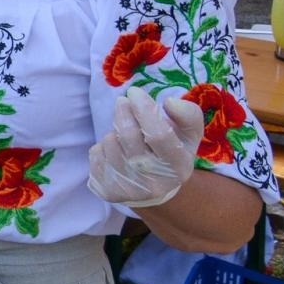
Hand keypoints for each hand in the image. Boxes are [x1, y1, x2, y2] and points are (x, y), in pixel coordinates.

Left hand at [87, 87, 203, 207]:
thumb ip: (188, 116)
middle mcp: (154, 183)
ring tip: (125, 137)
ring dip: (114, 132)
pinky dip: (103, 147)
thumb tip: (170, 102)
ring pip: (109, 143)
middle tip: (122, 101)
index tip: (134, 92)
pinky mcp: (107, 192)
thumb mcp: (188, 137)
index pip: (158, 135)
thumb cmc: (171, 154)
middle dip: (122, 113)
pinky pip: (95, 154)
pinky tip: (115, 153)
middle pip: (128, 136)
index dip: (144, 110)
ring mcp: (129, 190)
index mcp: (178, 166)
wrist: (155, 191)